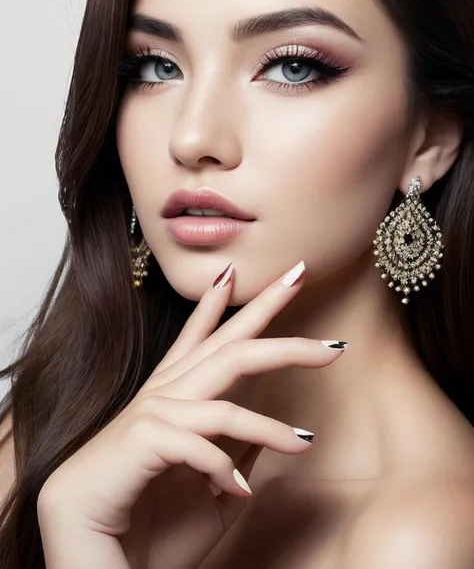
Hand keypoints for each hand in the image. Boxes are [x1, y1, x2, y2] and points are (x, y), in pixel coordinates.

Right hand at [37, 260, 346, 568]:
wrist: (93, 567)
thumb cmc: (149, 531)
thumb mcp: (208, 490)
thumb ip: (232, 454)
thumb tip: (264, 435)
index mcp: (173, 401)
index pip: (200, 338)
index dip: (219, 303)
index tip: (238, 269)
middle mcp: (162, 395)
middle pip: (226, 343)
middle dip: (266, 306)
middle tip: (301, 275)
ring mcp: (150, 412)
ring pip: (225, 387)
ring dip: (270, 422)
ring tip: (306, 443)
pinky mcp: (142, 436)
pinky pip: (203, 441)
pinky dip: (226, 470)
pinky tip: (240, 493)